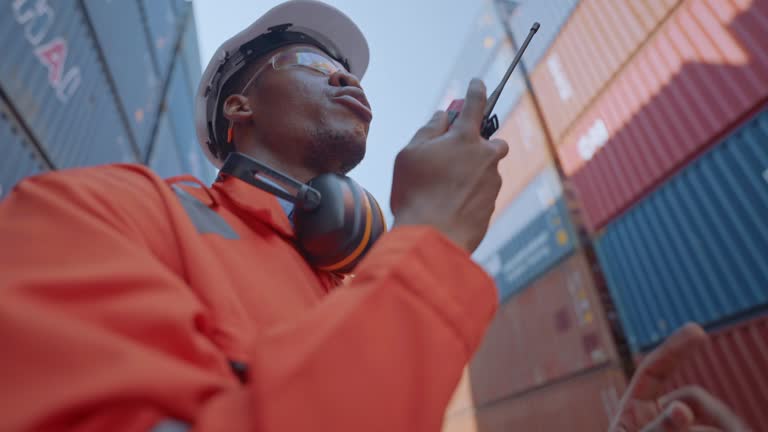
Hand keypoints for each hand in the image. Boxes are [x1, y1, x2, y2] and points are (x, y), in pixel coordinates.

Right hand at [390, 79, 508, 251]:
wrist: (433, 236)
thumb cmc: (416, 192)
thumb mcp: (410, 153)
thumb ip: (429, 130)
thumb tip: (443, 117)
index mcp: (465, 138)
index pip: (475, 104)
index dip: (476, 90)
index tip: (478, 83)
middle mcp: (486, 157)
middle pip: (494, 143)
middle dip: (481, 145)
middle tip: (456, 157)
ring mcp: (493, 183)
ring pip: (487, 171)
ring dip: (472, 174)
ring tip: (443, 191)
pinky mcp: (492, 206)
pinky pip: (482, 194)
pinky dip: (469, 195)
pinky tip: (449, 207)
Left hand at [609, 323, 748, 431]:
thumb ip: (657, 428)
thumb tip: (682, 409)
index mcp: (637, 410)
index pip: (654, 370)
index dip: (674, 349)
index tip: (697, 330)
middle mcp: (666, 417)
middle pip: (695, 398)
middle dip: (704, 414)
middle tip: (705, 427)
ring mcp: (693, 428)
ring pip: (718, 420)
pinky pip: (729, 429)